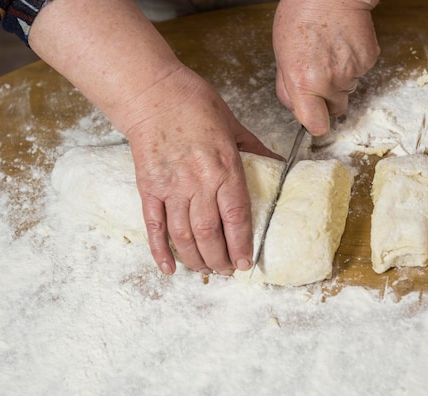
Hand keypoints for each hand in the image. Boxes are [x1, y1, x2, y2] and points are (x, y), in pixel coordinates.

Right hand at [125, 66, 280, 274]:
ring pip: (184, 235)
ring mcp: (171, 187)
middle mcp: (198, 182)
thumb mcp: (234, 125)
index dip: (241, 244)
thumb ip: (256, 150)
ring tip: (206, 270)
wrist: (153, 93)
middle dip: (219, 259)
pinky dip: (160, 250)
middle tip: (226, 271)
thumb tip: (278, 166)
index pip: (236, 216)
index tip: (245, 263)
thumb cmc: (195, 104)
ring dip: (196, 259)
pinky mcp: (148, 188)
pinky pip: (154, 226)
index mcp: (224, 167)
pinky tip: (169, 268)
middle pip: (210, 233)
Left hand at [272, 0, 379, 135]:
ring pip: (347, 90)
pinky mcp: (368, 61)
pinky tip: (343, 46)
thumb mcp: (281, 56)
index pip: (316, 125)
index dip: (315, 123)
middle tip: (320, 74)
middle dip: (328, 98)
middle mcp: (329, 82)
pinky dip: (353, 64)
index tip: (314, 116)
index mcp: (303, 83)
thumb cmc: (301, 17)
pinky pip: (360, 74)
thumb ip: (287, 87)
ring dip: (340, 79)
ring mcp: (352, 73)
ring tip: (329, 52)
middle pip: (335, 109)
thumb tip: (296, 108)